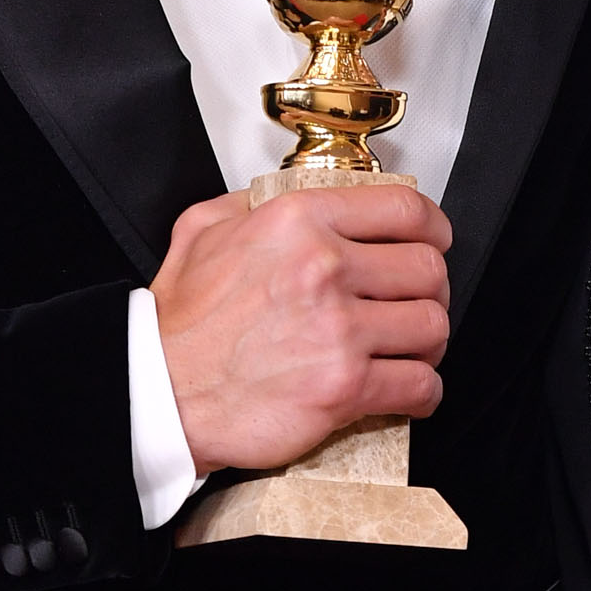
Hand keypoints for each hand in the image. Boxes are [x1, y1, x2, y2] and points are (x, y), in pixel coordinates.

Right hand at [150, 182, 452, 475]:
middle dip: (430, 290)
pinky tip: (408, 390)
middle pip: (428, 269)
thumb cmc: (179, 326)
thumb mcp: (202, 231)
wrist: (157, 395)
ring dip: (428, 342)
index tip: (432, 242)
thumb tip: (285, 194)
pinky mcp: (344, 387)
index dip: (432, 228)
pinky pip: (419, 385)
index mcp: (297, 221)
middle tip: (415, 304)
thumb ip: (249, 202)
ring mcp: (338, 329)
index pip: (404, 208)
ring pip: (432, 325)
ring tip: (410, 349)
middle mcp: (323, 267)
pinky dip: (423, 392)